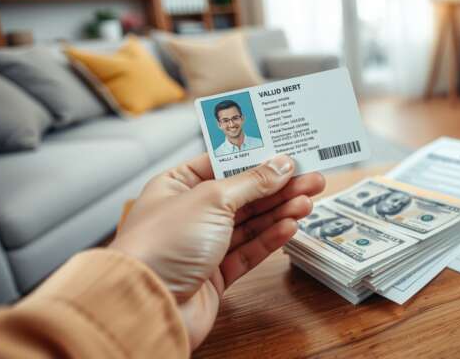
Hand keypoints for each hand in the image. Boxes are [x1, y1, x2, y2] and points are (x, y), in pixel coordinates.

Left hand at [109, 154, 324, 348]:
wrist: (147, 305)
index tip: (288, 154)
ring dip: (280, 211)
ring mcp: (203, 244)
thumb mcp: (212, 199)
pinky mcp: (215, 273)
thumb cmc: (162, 244)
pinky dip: (270, 238)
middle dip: (278, 187)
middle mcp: (189, 213)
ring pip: (250, 223)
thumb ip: (252, 182)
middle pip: (243, 194)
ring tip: (308, 201)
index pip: (223, 164)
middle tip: (312, 178)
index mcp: (177, 185)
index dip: (257, 158)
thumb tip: (280, 165)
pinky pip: (248, 250)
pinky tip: (290, 226)